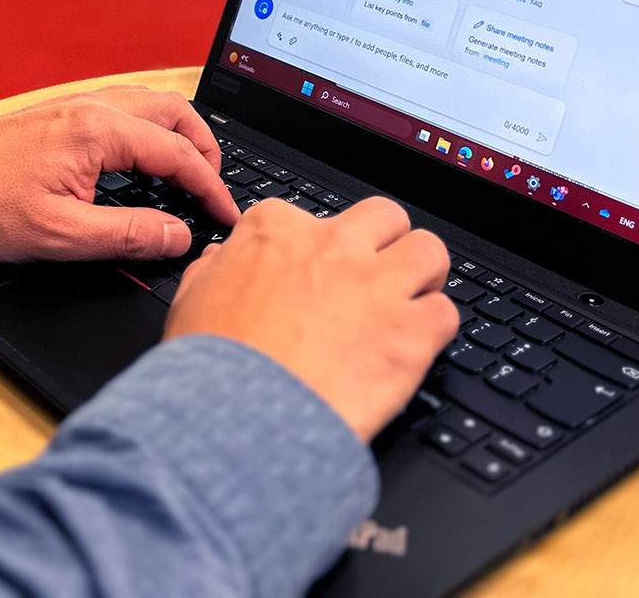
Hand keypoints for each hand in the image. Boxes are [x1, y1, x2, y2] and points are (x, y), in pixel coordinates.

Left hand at [0, 86, 241, 261]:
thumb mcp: (61, 235)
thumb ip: (128, 235)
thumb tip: (178, 235)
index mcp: (98, 132)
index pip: (178, 155)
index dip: (212, 189)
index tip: (227, 216)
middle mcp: (93, 106)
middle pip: (176, 114)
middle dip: (206, 151)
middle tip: (216, 193)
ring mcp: (78, 104)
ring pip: (153, 105)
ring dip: (181, 136)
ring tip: (191, 176)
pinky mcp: (65, 112)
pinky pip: (128, 108)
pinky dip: (155, 130)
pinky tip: (149, 159)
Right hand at [164, 197, 457, 441]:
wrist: (239, 422)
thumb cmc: (211, 369)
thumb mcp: (192, 302)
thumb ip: (214, 270)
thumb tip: (219, 262)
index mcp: (276, 231)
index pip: (312, 216)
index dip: (319, 249)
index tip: (318, 272)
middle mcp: (332, 247)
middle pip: (385, 217)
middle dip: (387, 243)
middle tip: (381, 275)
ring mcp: (375, 286)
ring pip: (429, 250)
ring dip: (425, 275)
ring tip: (415, 301)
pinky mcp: (409, 334)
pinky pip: (446, 314)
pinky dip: (436, 330)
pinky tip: (418, 347)